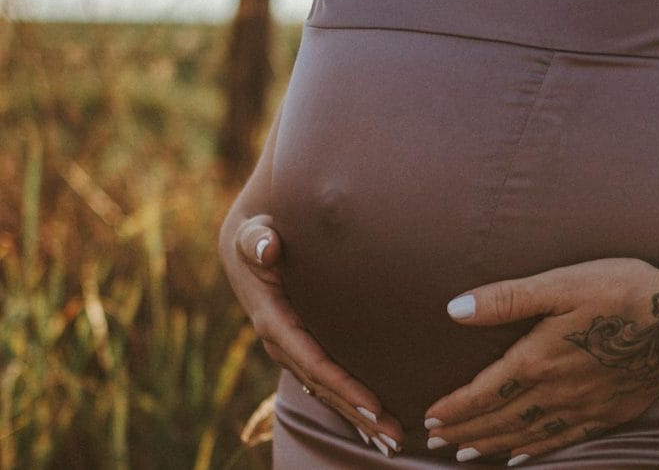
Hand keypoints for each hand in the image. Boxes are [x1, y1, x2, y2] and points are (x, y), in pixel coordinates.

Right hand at [219, 214, 404, 456]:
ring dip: (358, 418)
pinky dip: (349, 403)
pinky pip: (327, 381)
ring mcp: (291, 349)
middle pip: (324, 387)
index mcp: (272, 320)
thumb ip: (258, 241)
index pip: (313, 361)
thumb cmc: (258, 232)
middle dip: (358, 414)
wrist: (249, 240)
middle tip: (394, 437)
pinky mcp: (302, 347)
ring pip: (327, 391)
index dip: (343, 386)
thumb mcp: (253, 232)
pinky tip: (375, 423)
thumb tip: (267, 249)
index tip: (375, 406)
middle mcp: (281, 343)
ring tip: (393, 441)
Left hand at [423, 258, 658, 465]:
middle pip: (499, 419)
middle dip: (465, 432)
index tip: (429, 419)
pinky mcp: (610, 413)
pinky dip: (536, 451)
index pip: (483, 393)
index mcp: (538, 360)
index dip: (454, 409)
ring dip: (492, 445)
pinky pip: (563, 441)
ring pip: (526, 435)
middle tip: (437, 443)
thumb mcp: (560, 284)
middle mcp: (556, 392)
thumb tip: (454, 309)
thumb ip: (505, 300)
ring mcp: (584, 407)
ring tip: (466, 455)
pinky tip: (521, 457)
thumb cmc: (622, 291)